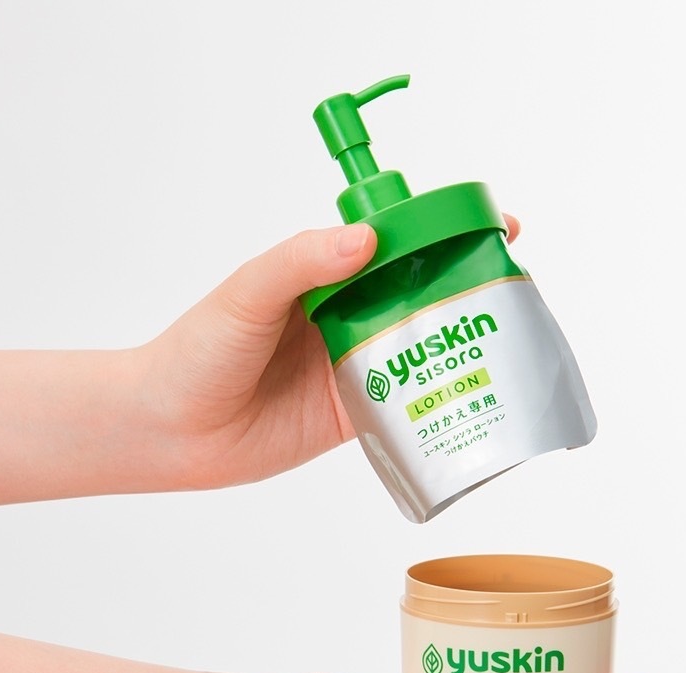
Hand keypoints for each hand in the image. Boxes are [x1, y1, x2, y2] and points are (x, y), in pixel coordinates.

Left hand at [137, 216, 520, 490]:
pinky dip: (437, 399)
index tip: (492, 226)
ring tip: (509, 339)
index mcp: (323, 276)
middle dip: (466, 288)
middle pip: (418, 294)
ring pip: (419, 347)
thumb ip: (301, 262)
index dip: (442, 234)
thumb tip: (367, 238)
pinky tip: (472, 394)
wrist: (172, 432)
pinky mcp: (354, 413)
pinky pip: (405, 402)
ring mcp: (353, 366)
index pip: (394, 244)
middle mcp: (345, 317)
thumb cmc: (197, 351)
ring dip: (460, 343)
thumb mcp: (247, 293)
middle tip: (513, 288)